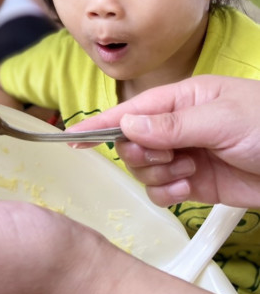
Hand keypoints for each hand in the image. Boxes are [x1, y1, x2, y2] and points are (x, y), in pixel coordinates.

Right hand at [69, 76, 259, 207]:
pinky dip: (169, 194)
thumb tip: (128, 126)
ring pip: (144, 170)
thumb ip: (172, 125)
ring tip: (188, 173)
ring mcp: (185, 155)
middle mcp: (178, 127)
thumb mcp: (221, 119)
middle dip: (142, 155)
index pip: (130, 110)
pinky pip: (162, 191)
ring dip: (160, 176)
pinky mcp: (195, 183)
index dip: (100, 124)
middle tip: (168, 157)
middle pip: (132, 144)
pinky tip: (189, 189)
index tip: (72, 137)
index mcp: (181, 100)